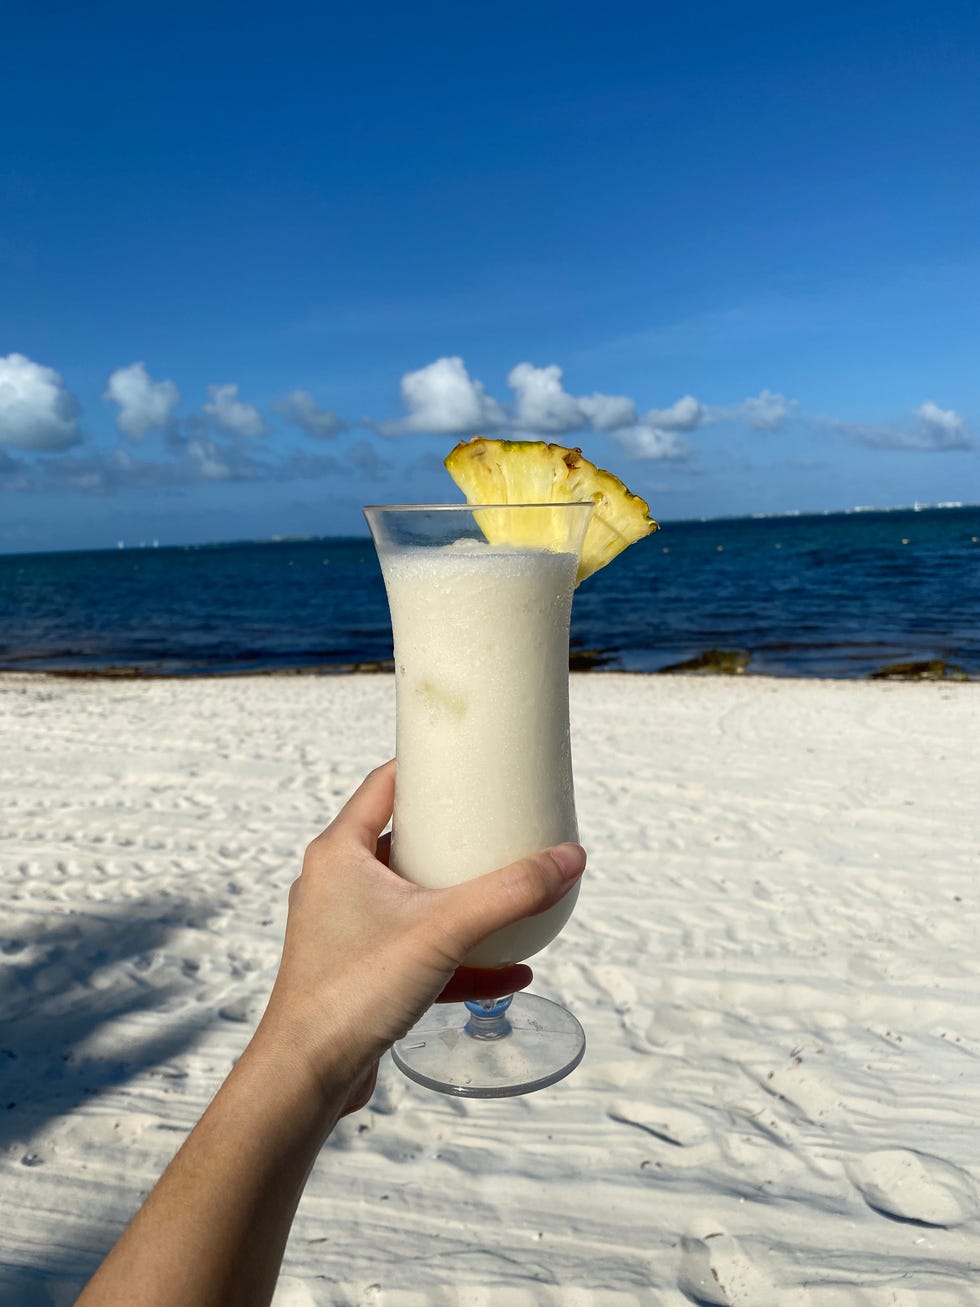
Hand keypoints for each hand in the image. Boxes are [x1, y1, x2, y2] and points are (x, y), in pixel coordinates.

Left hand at [256, 760, 585, 1101]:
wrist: (306, 1079)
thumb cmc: (350, 992)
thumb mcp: (444, 929)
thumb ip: (510, 893)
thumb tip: (569, 859)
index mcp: (340, 852)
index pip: (385, 785)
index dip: (427, 767)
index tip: (470, 761)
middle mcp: (338, 884)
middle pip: (403, 839)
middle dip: (454, 836)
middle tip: (500, 823)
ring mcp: (348, 930)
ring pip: (414, 899)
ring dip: (461, 898)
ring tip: (509, 891)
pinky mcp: (362, 972)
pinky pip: (421, 951)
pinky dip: (461, 954)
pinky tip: (511, 968)